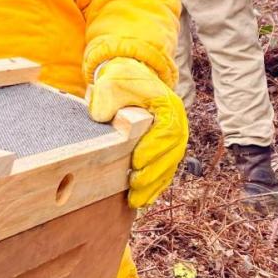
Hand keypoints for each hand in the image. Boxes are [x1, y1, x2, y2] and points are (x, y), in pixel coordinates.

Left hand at [87, 57, 187, 207]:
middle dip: (154, 172)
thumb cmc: (124, 79)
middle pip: (171, 152)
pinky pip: (166, 169)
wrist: (134, 78)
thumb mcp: (113, 81)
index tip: (137, 161)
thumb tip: (100, 116)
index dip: (154, 148)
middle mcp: (177, 122)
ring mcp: (174, 137)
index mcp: (167, 105)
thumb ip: (107, 96)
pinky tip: (146, 198)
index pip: (167, 129)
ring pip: (170, 165)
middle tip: (135, 185)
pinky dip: (157, 185)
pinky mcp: (167, 148)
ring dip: (155, 184)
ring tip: (138, 199)